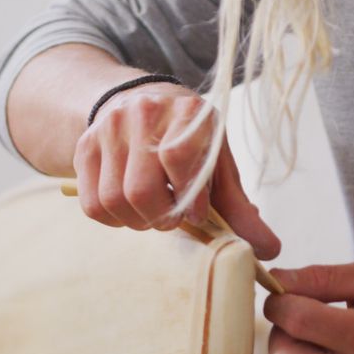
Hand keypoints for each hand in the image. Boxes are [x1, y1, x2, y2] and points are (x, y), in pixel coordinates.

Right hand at [72, 81, 279, 258]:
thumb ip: (240, 208)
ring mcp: (109, 128)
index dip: (188, 199)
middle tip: (173, 218)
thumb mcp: (218, 164)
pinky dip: (113, 219)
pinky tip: (131, 208)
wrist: (144, 103)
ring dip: (137, 221)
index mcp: (188, 112)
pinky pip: (92, 204)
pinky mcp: (84, 146)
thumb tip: (270, 251)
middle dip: (161, 218)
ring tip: (153, 212)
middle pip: (140, 189)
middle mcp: (143, 113)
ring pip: (113, 200)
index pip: (178, 159)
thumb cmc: (189, 141)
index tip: (197, 215)